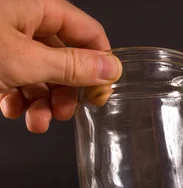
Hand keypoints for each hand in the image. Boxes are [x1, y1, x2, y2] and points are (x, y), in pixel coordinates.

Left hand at [0, 0, 121, 132]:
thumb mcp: (24, 61)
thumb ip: (71, 66)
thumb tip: (110, 68)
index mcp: (38, 7)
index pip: (88, 33)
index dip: (99, 64)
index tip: (100, 93)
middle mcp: (24, 20)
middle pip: (64, 58)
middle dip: (64, 92)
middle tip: (65, 112)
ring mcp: (6, 39)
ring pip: (40, 74)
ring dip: (42, 103)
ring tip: (37, 120)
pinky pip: (16, 78)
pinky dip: (17, 99)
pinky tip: (13, 110)